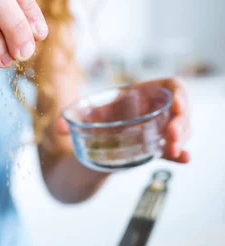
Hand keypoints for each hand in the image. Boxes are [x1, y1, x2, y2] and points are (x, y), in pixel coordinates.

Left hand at [56, 77, 190, 163]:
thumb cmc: (89, 121)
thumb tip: (59, 128)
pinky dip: (180, 155)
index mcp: (141, 93)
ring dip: (181, 141)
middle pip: (180, 110)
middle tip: (172, 137)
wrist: (86, 144)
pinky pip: (173, 150)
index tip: (177, 106)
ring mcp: (158, 129)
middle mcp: (154, 109)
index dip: (180, 94)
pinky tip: (185, 159)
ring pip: (181, 130)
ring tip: (172, 152)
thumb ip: (70, 119)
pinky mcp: (156, 147)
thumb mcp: (81, 116)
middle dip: (181, 123)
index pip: (171, 86)